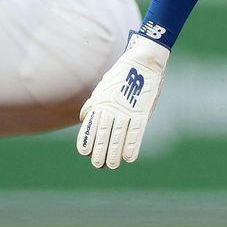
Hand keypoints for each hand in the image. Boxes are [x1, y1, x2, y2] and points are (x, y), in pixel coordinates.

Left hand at [77, 33, 169, 169]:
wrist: (143, 60)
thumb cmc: (122, 74)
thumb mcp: (104, 86)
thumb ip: (94, 103)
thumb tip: (83, 117)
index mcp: (102, 102)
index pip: (92, 125)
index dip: (88, 139)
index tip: (84, 152)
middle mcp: (113, 108)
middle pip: (104, 133)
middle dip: (100, 150)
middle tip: (98, 164)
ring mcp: (127, 110)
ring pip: (119, 135)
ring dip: (115, 152)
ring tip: (112, 165)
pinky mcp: (142, 111)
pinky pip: (136, 131)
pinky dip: (133, 144)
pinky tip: (129, 158)